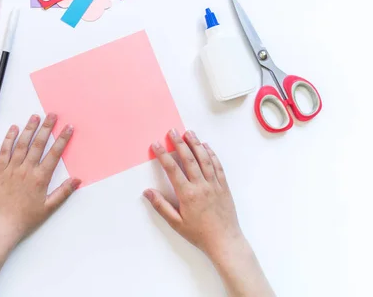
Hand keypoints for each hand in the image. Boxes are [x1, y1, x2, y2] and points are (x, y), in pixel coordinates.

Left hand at [0, 114, 80, 296]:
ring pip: (22, 144)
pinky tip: (14, 129)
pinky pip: (4, 151)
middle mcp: (26, 170)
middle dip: (47, 128)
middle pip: (39, 144)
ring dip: (29, 129)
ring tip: (35, 117)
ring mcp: (11, 169)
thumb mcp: (48, 208)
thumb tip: (77, 180)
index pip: (54, 154)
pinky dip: (9, 138)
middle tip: (52, 115)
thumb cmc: (25, 219)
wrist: (0, 225)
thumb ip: (63, 192)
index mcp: (40, 179)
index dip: (62, 139)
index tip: (68, 128)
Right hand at [144, 129, 242, 258]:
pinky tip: (206, 147)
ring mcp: (214, 184)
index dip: (163, 155)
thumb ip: (161, 206)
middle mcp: (201, 186)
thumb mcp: (176, 223)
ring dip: (196, 144)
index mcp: (187, 194)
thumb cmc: (199, 234)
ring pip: (205, 159)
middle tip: (172, 131)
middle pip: (189, 159)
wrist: (225, 241)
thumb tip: (147, 192)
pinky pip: (217, 166)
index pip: (172, 169)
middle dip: (179, 143)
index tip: (156, 144)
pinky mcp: (224, 186)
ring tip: (188, 133)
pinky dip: (211, 154)